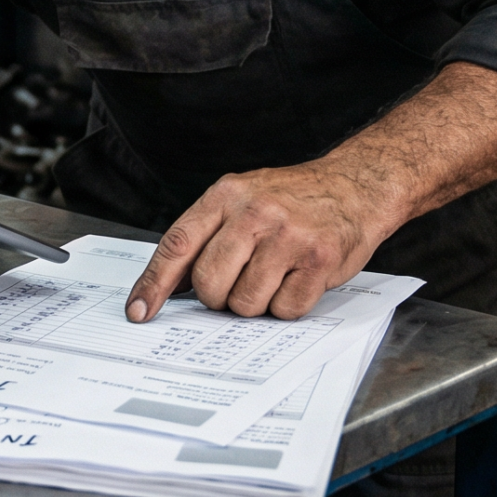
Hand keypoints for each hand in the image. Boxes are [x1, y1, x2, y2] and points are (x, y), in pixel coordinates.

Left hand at [124, 156, 397, 322]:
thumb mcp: (243, 198)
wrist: (356, 185)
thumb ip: (209, 234)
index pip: (177, 244)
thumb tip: (172, 285)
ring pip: (245, 303)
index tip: (139, 311)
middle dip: (218, 298)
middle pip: (209, 284)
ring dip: (256, 303)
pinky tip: (298, 279)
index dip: (154, 283)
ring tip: (274, 276)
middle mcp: (254, 212)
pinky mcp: (318, 259)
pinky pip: (285, 309)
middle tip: (237, 285)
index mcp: (225, 195)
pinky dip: (288, 305)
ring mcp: (287, 235)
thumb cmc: (293, 199)